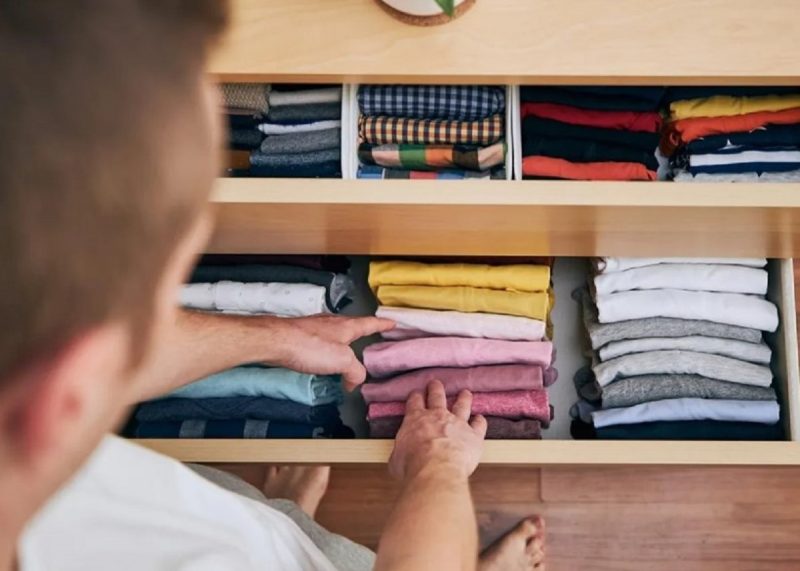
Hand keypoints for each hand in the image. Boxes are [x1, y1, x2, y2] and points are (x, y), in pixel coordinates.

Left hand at [269, 315, 393, 391]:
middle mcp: (332, 323)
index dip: (383, 324)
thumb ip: (355, 372)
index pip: (370, 323)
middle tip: (370, 335)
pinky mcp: (300, 335)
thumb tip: (354, 382)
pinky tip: (321, 358)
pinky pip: (320, 341)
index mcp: (346, 326)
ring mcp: (314, 327)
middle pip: (352, 325)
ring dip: (342, 342)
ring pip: (335, 333)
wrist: (275, 341)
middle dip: (361, 331)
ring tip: (346, 352)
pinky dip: (326, 350)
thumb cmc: (310, 346)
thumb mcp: (342, 361)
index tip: (392, 322)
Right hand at [388, 380, 486, 482]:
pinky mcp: (473, 435)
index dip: (416, 396)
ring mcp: (457, 423)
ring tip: (465, 393)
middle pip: (437, 396)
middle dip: (436, 388)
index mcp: (415, 419)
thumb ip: (401, 451)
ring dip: (463, 398)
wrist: (436, 470)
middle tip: (436, 383)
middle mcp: (437, 416)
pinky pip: (479, 424)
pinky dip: (480, 421)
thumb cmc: (413, 466)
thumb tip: (400, 457)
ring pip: (462, 405)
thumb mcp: (396, 458)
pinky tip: (480, 419)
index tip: (416, 394)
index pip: (415, 401)